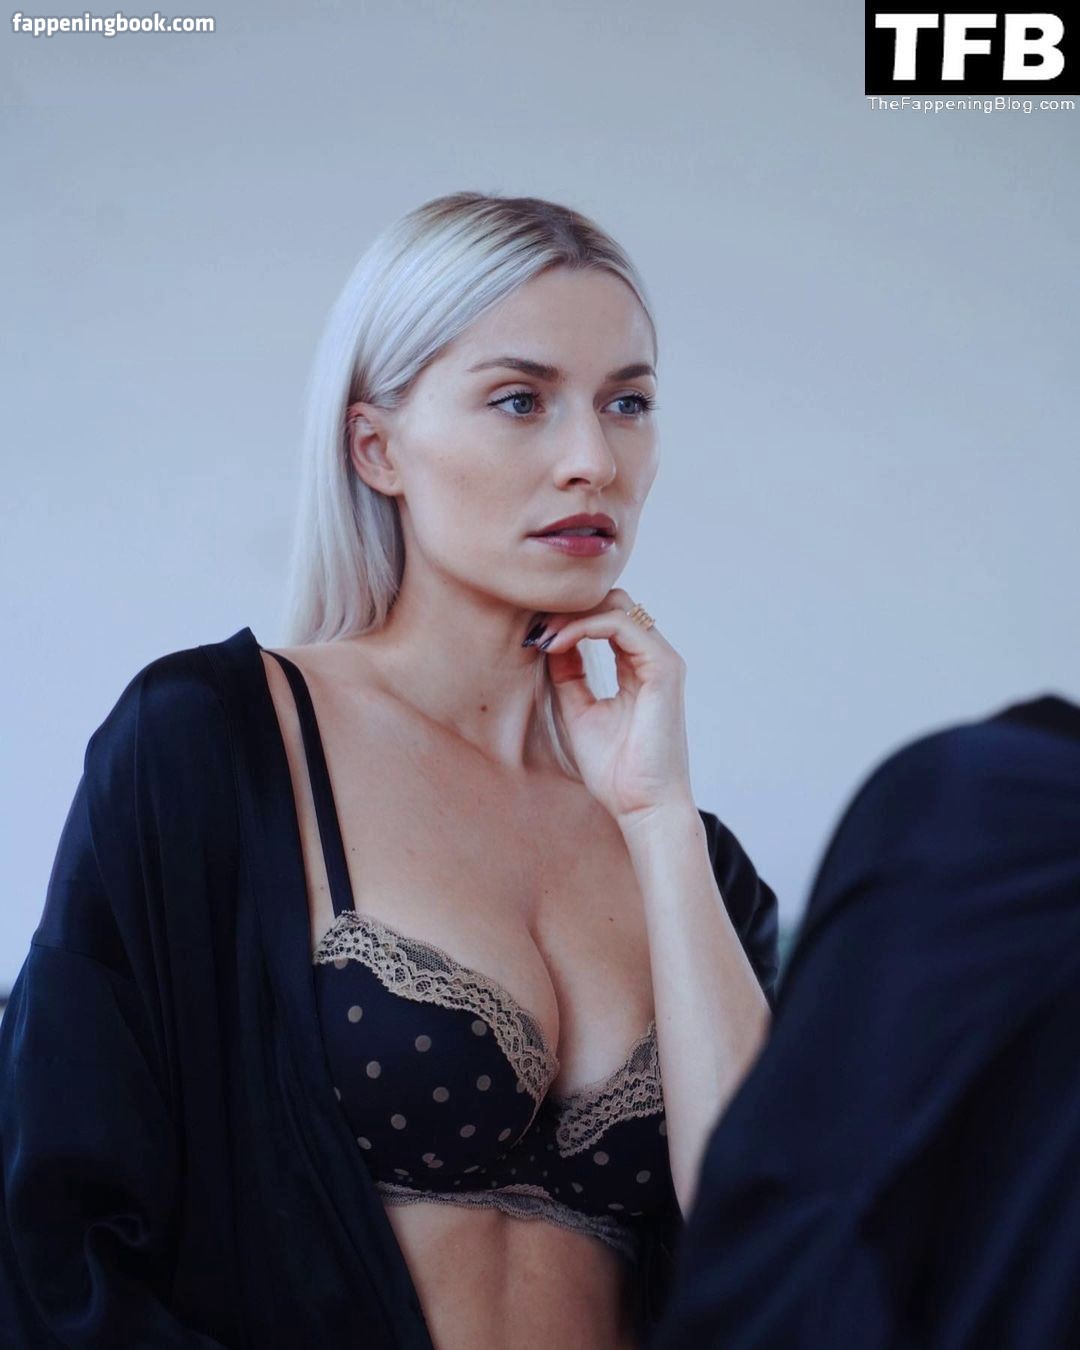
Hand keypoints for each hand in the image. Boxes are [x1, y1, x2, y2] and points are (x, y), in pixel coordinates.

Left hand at [533, 588, 694, 829]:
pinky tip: (558, 644)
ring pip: (617, 606)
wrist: (641, 806)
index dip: (566, 620)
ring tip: (542, 636)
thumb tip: (550, 642)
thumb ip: (569, 676)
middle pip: (613, 603)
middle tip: (534, 630)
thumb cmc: (617, 771)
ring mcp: (662, 661)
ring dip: (572, 615)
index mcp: (639, 669)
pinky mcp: (664, 669)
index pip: (604, 620)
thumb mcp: (579, 712)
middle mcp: (653, 659)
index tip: (532, 637)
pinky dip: (585, 627)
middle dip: (568, 609)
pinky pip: (622, 624)